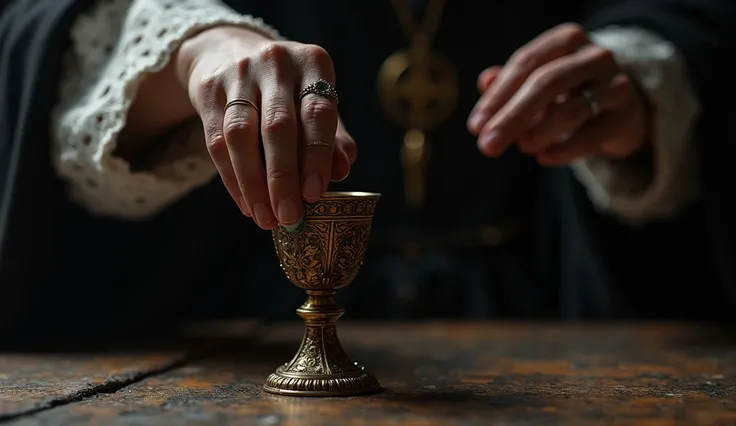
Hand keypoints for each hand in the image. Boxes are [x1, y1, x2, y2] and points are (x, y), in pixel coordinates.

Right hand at [177, 27, 355, 229]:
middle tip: (289, 217)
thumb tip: (343, 172)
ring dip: (254, 183)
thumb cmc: (287, 90)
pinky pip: (216, 140)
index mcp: (313, 63)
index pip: (318, 113)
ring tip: (265, 218)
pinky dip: (233, 178)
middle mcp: (276, 62)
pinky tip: (246, 203)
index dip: (317, 156)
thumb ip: (333, 137)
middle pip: (278, 126)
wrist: (229, 51)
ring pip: (241, 135)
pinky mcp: (208, 88)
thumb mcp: (315, 103)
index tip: (314, 195)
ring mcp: (238, 73)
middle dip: (283, 178)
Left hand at [467, 23, 649, 165]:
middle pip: (546, 82)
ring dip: (539, 131)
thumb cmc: (567, 91)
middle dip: (512, 117)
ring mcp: (616, 84)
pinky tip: (543, 158)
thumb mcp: (537, 82)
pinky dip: (565, 149)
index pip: (526, 62)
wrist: (620, 108)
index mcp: (567, 40)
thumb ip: (509, 83)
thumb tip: (485, 81)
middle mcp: (594, 55)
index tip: (475, 127)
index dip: (497, 96)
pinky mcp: (626, 116)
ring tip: (521, 147)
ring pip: (572, 108)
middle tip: (487, 146)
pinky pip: (592, 134)